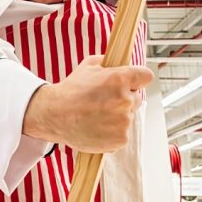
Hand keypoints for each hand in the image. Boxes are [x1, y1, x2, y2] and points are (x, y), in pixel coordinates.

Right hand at [22, 55, 152, 152]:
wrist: (55, 115)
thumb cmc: (70, 91)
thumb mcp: (87, 66)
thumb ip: (108, 62)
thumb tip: (121, 63)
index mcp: (119, 79)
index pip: (146, 76)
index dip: (138, 78)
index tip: (132, 81)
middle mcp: (125, 100)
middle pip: (137, 97)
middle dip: (124, 97)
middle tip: (104, 100)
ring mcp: (124, 121)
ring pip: (129, 116)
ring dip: (118, 115)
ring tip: (97, 114)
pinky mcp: (121, 139)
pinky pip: (123, 132)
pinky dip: (113, 131)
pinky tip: (98, 126)